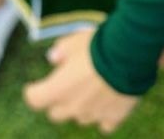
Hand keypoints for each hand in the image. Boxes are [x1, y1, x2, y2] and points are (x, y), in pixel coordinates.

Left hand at [22, 26, 140, 132]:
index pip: (34, 98)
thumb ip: (60, 51)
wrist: (129, 56)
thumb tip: (53, 58)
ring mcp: (93, 115)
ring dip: (82, 106)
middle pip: (56, 113)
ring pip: (80, 117)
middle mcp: (72, 107)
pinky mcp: (113, 118)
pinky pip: (104, 123)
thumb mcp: (74, 40)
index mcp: (57, 89)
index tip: (35, 84)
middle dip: (58, 100)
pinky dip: (104, 114)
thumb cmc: (97, 45)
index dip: (34, 91)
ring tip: (93, 86)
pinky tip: (109, 100)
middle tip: (68, 84)